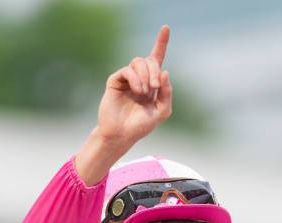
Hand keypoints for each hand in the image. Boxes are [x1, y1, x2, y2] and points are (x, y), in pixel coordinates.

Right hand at [97, 25, 171, 145]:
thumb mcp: (161, 112)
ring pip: (138, 62)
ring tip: (144, 93)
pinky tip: (138, 91)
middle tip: (154, 87)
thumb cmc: (140, 125)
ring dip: (146, 75)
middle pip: (150, 60)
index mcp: (151, 83)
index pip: (157, 59)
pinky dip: (136, 79)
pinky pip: (128, 70)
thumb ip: (167, 93)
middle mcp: (139, 78)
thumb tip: (165, 71)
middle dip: (155, 71)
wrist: (122, 135)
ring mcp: (127, 78)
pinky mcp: (115, 81)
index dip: (161, 43)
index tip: (166, 28)